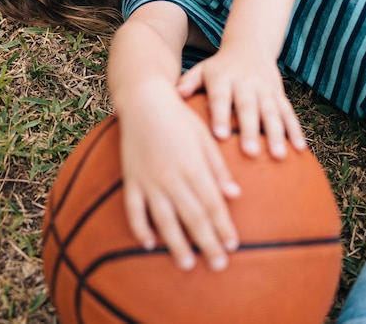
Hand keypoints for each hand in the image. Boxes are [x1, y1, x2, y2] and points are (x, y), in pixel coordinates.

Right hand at [119, 90, 240, 271]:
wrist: (143, 100)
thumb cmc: (179, 117)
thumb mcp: (205, 137)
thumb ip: (218, 168)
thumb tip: (235, 196)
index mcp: (193, 165)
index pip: (212, 204)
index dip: (223, 227)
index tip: (233, 246)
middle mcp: (171, 176)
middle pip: (192, 217)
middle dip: (207, 243)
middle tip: (219, 265)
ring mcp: (148, 180)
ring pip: (163, 220)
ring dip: (176, 244)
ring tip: (188, 265)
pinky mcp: (130, 178)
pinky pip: (133, 209)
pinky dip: (140, 228)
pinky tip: (149, 244)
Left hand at [176, 45, 305, 157]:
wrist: (250, 45)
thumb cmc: (219, 67)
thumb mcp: (202, 69)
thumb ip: (189, 82)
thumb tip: (176, 94)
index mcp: (223, 78)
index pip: (220, 98)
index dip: (220, 115)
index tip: (219, 135)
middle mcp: (246, 83)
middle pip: (248, 107)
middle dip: (250, 130)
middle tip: (250, 153)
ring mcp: (265, 88)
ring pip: (272, 112)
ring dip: (277, 134)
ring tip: (279, 156)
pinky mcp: (279, 94)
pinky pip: (288, 112)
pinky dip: (295, 130)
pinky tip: (300, 149)